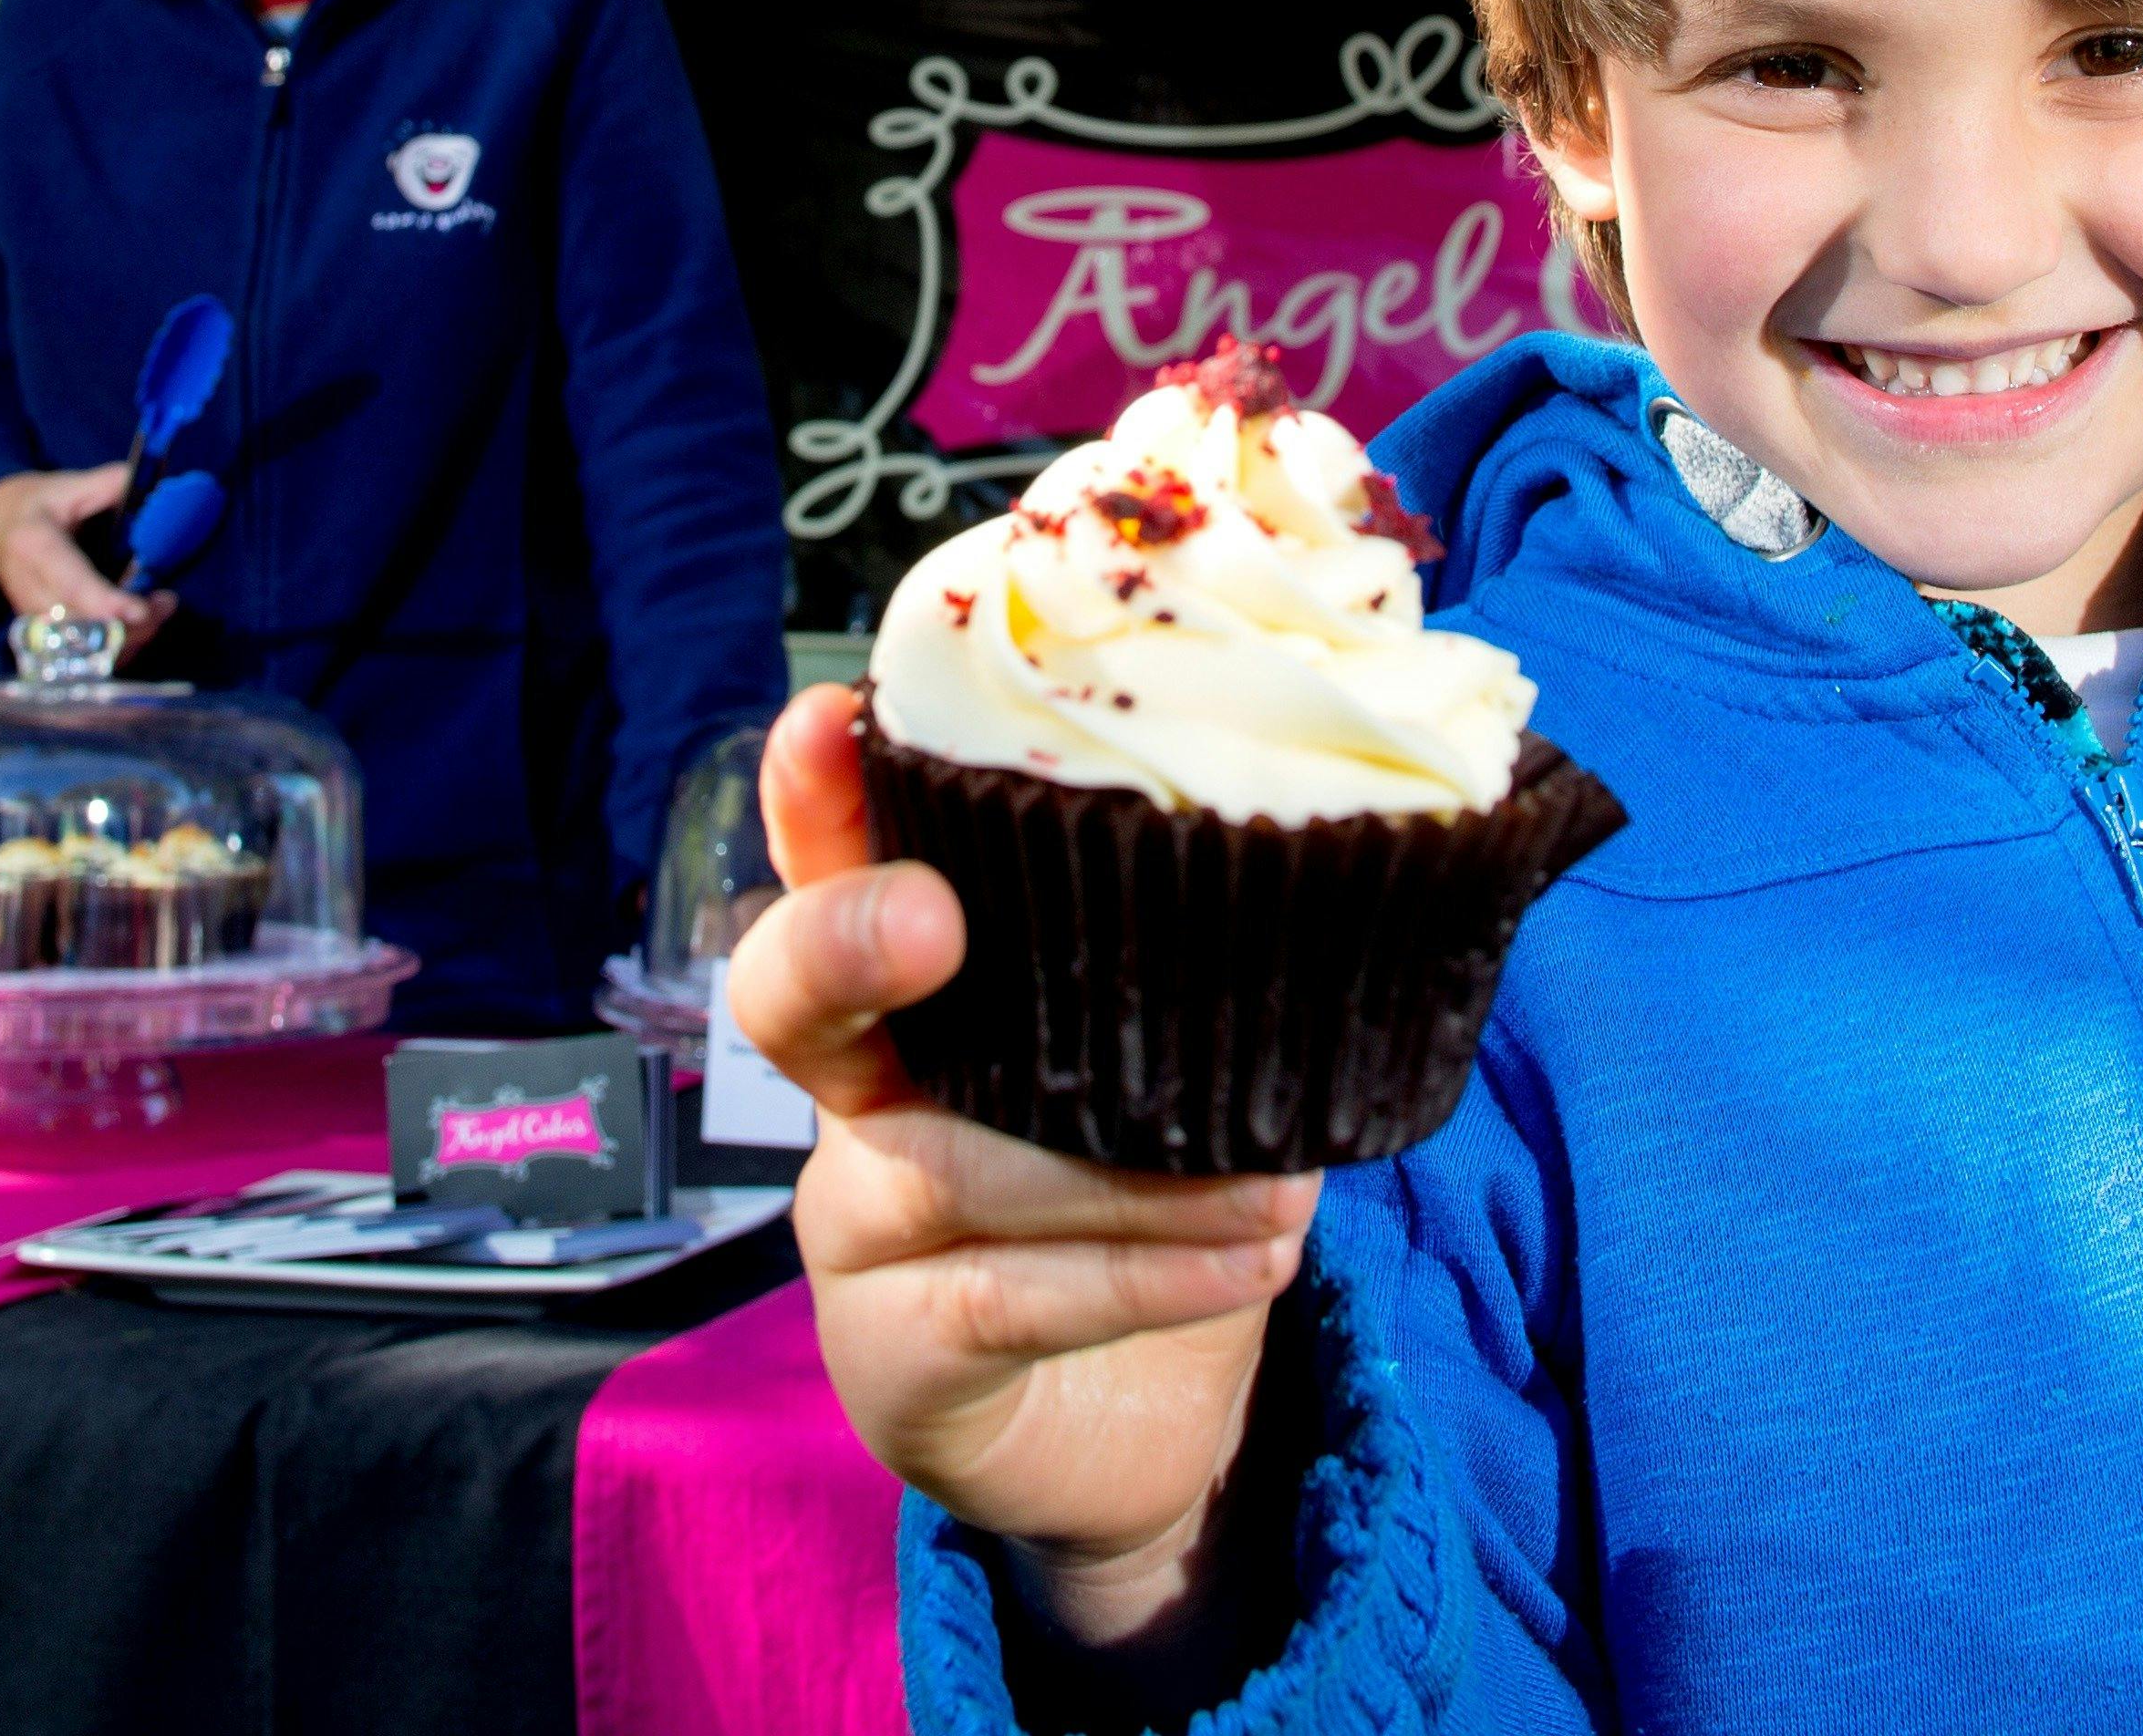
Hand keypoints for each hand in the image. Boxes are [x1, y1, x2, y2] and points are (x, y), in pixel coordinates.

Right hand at [0, 464, 173, 654]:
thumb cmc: (37, 505)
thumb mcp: (69, 484)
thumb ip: (110, 484)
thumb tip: (150, 486)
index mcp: (35, 546)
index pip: (70, 584)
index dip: (105, 603)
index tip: (140, 609)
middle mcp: (29, 589)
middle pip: (79, 627)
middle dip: (129, 626)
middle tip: (167, 602)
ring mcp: (32, 617)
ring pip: (81, 649)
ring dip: (128, 640)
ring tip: (161, 610)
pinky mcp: (42, 633)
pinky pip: (81, 654)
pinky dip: (116, 648)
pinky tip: (140, 627)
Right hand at [727, 685, 1306, 1673]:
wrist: (1131, 1425)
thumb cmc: (1148, 1191)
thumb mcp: (1176, 1062)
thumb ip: (1205, 968)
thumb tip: (1352, 858)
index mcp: (914, 987)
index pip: (835, 863)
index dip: (814, 794)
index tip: (829, 715)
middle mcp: (858, 1093)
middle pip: (790, 997)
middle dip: (847, 938)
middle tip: (935, 919)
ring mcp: (857, 1229)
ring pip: (949, 1168)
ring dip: (1126, 1172)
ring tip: (1279, 1177)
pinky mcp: (894, 1356)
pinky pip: (1003, 1301)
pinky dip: (1141, 1277)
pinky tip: (1252, 1259)